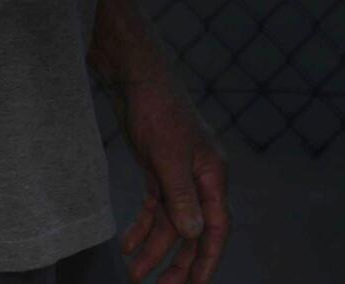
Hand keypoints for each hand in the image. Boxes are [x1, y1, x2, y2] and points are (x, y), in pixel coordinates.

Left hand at [116, 74, 229, 283]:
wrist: (137, 80)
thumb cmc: (158, 111)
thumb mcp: (168, 156)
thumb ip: (181, 197)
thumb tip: (194, 234)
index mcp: (212, 174)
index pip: (216, 226)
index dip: (207, 259)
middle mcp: (200, 179)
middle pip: (193, 231)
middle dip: (178, 262)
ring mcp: (179, 176)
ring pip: (171, 223)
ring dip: (154, 249)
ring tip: (134, 273)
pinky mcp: (160, 171)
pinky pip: (155, 209)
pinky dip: (143, 228)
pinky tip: (127, 245)